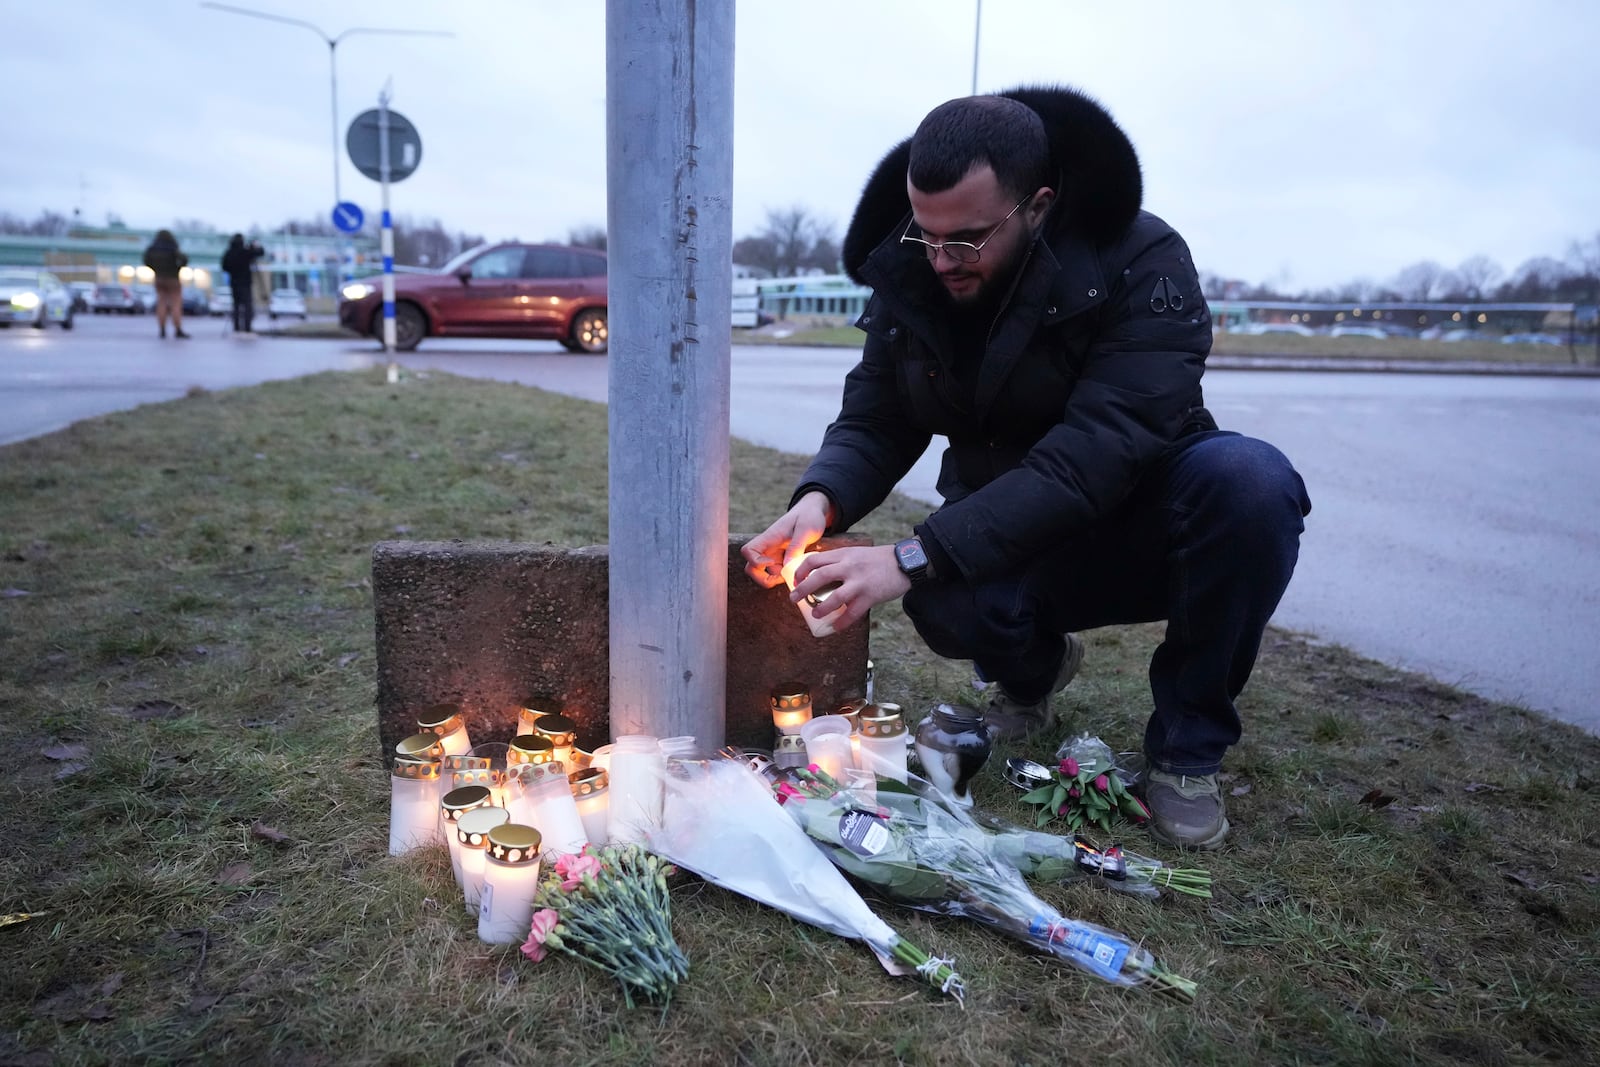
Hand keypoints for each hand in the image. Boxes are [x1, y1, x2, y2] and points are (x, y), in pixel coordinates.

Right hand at [741, 491, 832, 588]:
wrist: (814, 511)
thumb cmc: (809, 516)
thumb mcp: (807, 529)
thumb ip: (797, 546)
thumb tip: (787, 565)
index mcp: (770, 537)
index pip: (748, 551)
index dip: (755, 561)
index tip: (772, 562)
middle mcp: (768, 547)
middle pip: (751, 567)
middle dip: (762, 578)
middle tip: (781, 578)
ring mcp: (773, 554)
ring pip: (764, 573)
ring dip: (777, 578)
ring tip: (795, 573)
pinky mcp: (781, 558)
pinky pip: (776, 572)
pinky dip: (784, 576)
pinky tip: (797, 571)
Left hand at [788, 544, 910, 632]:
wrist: (905, 562)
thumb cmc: (879, 559)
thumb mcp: (856, 553)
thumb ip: (840, 561)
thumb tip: (820, 576)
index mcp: (844, 555)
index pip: (814, 560)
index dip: (800, 571)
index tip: (796, 580)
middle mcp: (849, 567)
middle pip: (819, 577)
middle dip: (803, 589)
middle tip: (793, 599)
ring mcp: (860, 582)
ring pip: (834, 597)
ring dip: (821, 608)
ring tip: (815, 614)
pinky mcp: (871, 596)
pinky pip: (853, 613)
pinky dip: (842, 622)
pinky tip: (835, 627)